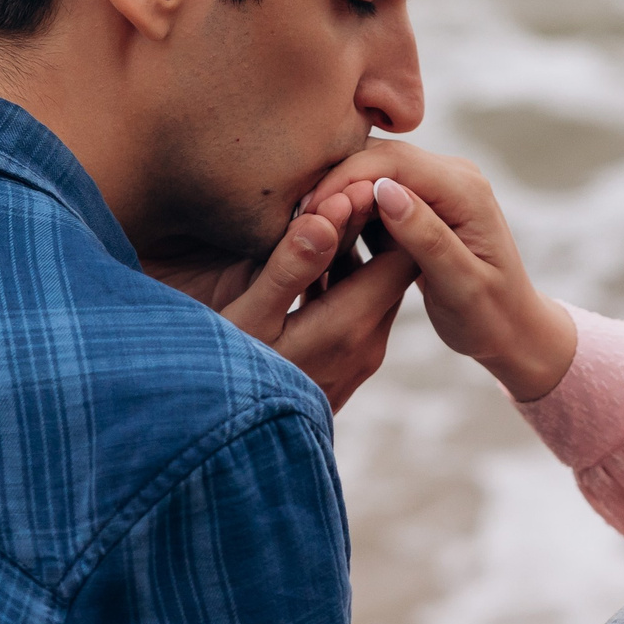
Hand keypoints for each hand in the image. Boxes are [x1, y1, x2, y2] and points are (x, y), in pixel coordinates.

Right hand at [142, 192, 414, 410]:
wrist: (222, 448)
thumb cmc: (223, 375)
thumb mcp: (249, 320)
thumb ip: (287, 269)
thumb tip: (323, 218)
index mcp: (352, 327)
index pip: (401, 254)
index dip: (389, 210)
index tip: (360, 175)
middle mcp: (368, 344)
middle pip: (393, 265)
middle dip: (375, 221)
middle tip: (344, 178)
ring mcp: (360, 356)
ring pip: (375, 283)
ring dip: (357, 246)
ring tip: (327, 201)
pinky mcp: (346, 360)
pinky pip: (358, 303)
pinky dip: (343, 273)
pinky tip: (312, 246)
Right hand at [303, 144, 576, 400]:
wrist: (513, 329)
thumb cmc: (490, 316)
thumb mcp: (461, 284)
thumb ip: (426, 236)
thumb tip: (384, 190)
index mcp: (466, 190)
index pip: (394, 162)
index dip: (345, 179)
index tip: (308, 213)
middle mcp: (454, 175)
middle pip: (381, 157)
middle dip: (336, 183)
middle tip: (296, 220)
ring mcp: (439, 185)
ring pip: (374, 171)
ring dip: (339, 194)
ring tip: (304, 227)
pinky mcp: (424, 201)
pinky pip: (378, 192)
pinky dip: (351, 208)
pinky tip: (325, 233)